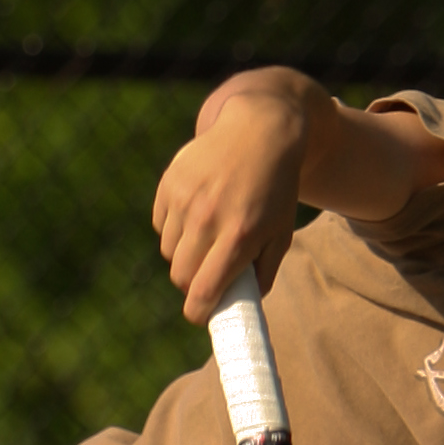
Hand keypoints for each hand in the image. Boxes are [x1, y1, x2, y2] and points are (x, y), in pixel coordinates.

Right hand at [152, 73, 323, 323]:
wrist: (259, 130)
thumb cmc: (275, 190)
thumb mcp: (281, 234)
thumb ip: (264, 273)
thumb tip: (242, 306)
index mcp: (238, 236)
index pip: (203, 290)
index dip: (198, 311)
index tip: (200, 314)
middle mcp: (207, 218)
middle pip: (181, 275)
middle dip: (191, 284)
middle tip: (206, 277)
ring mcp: (185, 199)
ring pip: (168, 252)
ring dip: (183, 256)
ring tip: (205, 242)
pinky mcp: (170, 182)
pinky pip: (161, 226)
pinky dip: (174, 230)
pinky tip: (194, 217)